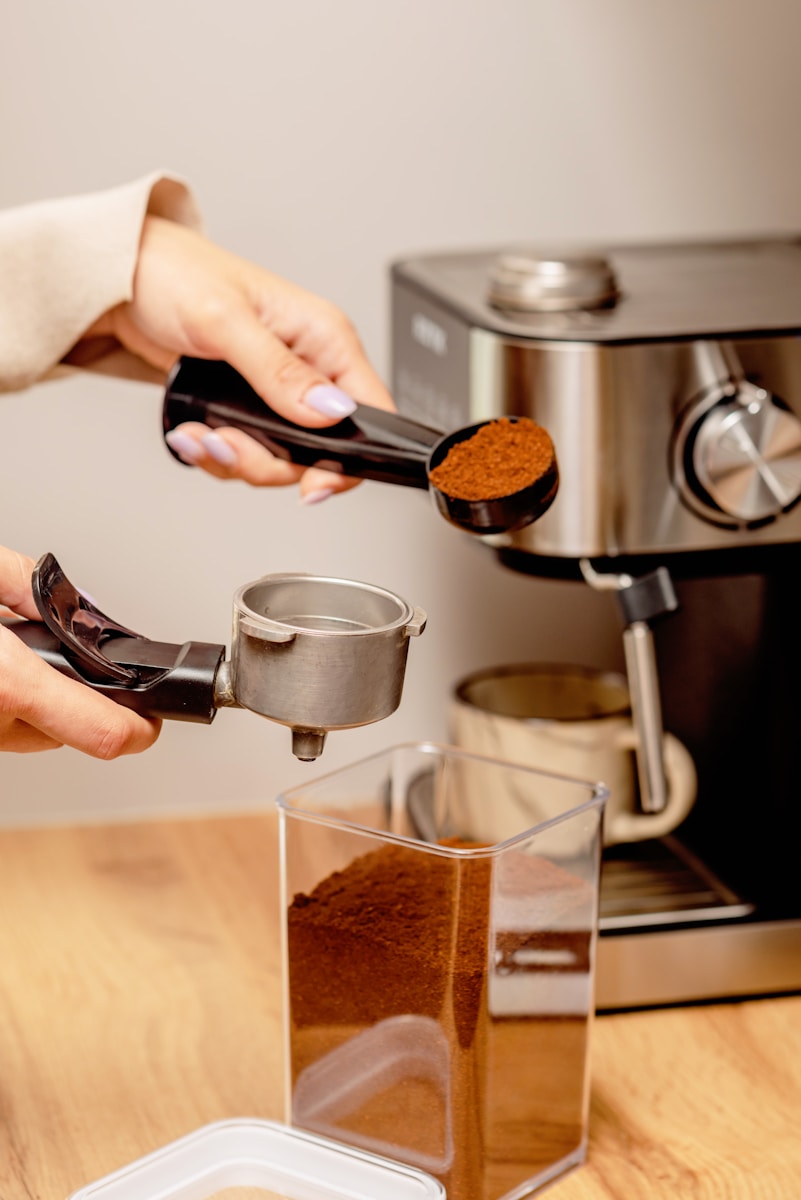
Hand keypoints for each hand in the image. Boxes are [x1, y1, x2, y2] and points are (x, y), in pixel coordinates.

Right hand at [0, 547, 160, 754]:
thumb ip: (26, 582)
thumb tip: (71, 600)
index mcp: (7, 682)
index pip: (103, 731)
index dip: (141, 730)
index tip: (153, 721)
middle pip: (71, 731)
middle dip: (83, 699)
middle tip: (73, 664)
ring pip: (35, 733)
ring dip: (44, 703)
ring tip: (20, 660)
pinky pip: (5, 728)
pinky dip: (11, 704)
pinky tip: (1, 672)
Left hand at [86, 217, 393, 502]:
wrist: (120, 277)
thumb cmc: (173, 274)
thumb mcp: (226, 321)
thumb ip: (280, 371)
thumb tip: (331, 410)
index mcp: (324, 337)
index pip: (369, 412)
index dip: (348, 458)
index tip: (312, 484)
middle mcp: (308, 366)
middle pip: (319, 451)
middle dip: (268, 462)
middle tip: (226, 445)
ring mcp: (277, 390)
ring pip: (280, 459)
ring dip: (234, 459)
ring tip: (198, 436)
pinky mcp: (247, 405)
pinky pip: (247, 451)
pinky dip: (216, 453)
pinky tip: (192, 433)